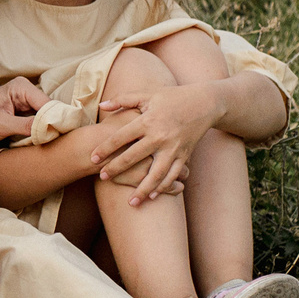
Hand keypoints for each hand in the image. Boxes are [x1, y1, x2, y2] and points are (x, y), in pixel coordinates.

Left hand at [0, 77, 51, 144]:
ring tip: (51, 143)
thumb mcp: (0, 125)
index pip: (47, 104)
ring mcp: (27, 104)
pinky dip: (42, 133)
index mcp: (21, 87)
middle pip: (50, 110)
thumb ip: (26, 126)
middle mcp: (27, 92)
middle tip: (57, 142)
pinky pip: (41, 124)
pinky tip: (43, 142)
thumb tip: (50, 129)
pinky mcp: (25, 115)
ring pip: (47, 118)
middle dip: (53, 125)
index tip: (58, 137)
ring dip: (48, 130)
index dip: (55, 120)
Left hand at [91, 83, 223, 202]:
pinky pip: (172, 175)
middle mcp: (159, 136)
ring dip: (142, 189)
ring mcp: (173, 148)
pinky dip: (163, 187)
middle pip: (133, 156)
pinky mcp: (184, 155)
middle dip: (117, 168)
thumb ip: (123, 100)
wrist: (205, 103)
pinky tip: (152, 197)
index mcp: (147, 121)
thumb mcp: (148, 95)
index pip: (121, 137)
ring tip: (131, 202)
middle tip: (102, 178)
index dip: (105, 148)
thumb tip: (101, 106)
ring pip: (155, 174)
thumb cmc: (172, 97)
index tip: (93, 158)